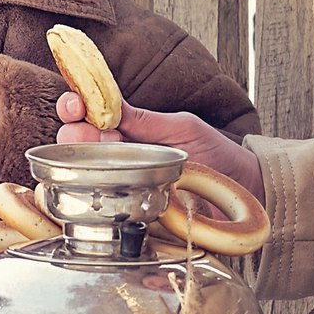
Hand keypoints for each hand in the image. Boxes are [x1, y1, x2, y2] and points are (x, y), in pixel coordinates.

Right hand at [55, 94, 264, 205]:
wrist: (241, 187)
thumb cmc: (215, 153)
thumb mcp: (182, 128)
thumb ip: (147, 120)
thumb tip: (111, 105)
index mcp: (128, 130)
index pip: (90, 114)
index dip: (76, 106)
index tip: (77, 103)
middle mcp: (118, 155)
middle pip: (76, 142)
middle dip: (72, 131)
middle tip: (84, 128)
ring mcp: (121, 183)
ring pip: (81, 171)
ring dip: (79, 158)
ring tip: (98, 153)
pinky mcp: (127, 210)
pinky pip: (100, 204)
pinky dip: (88, 195)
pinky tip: (94, 188)